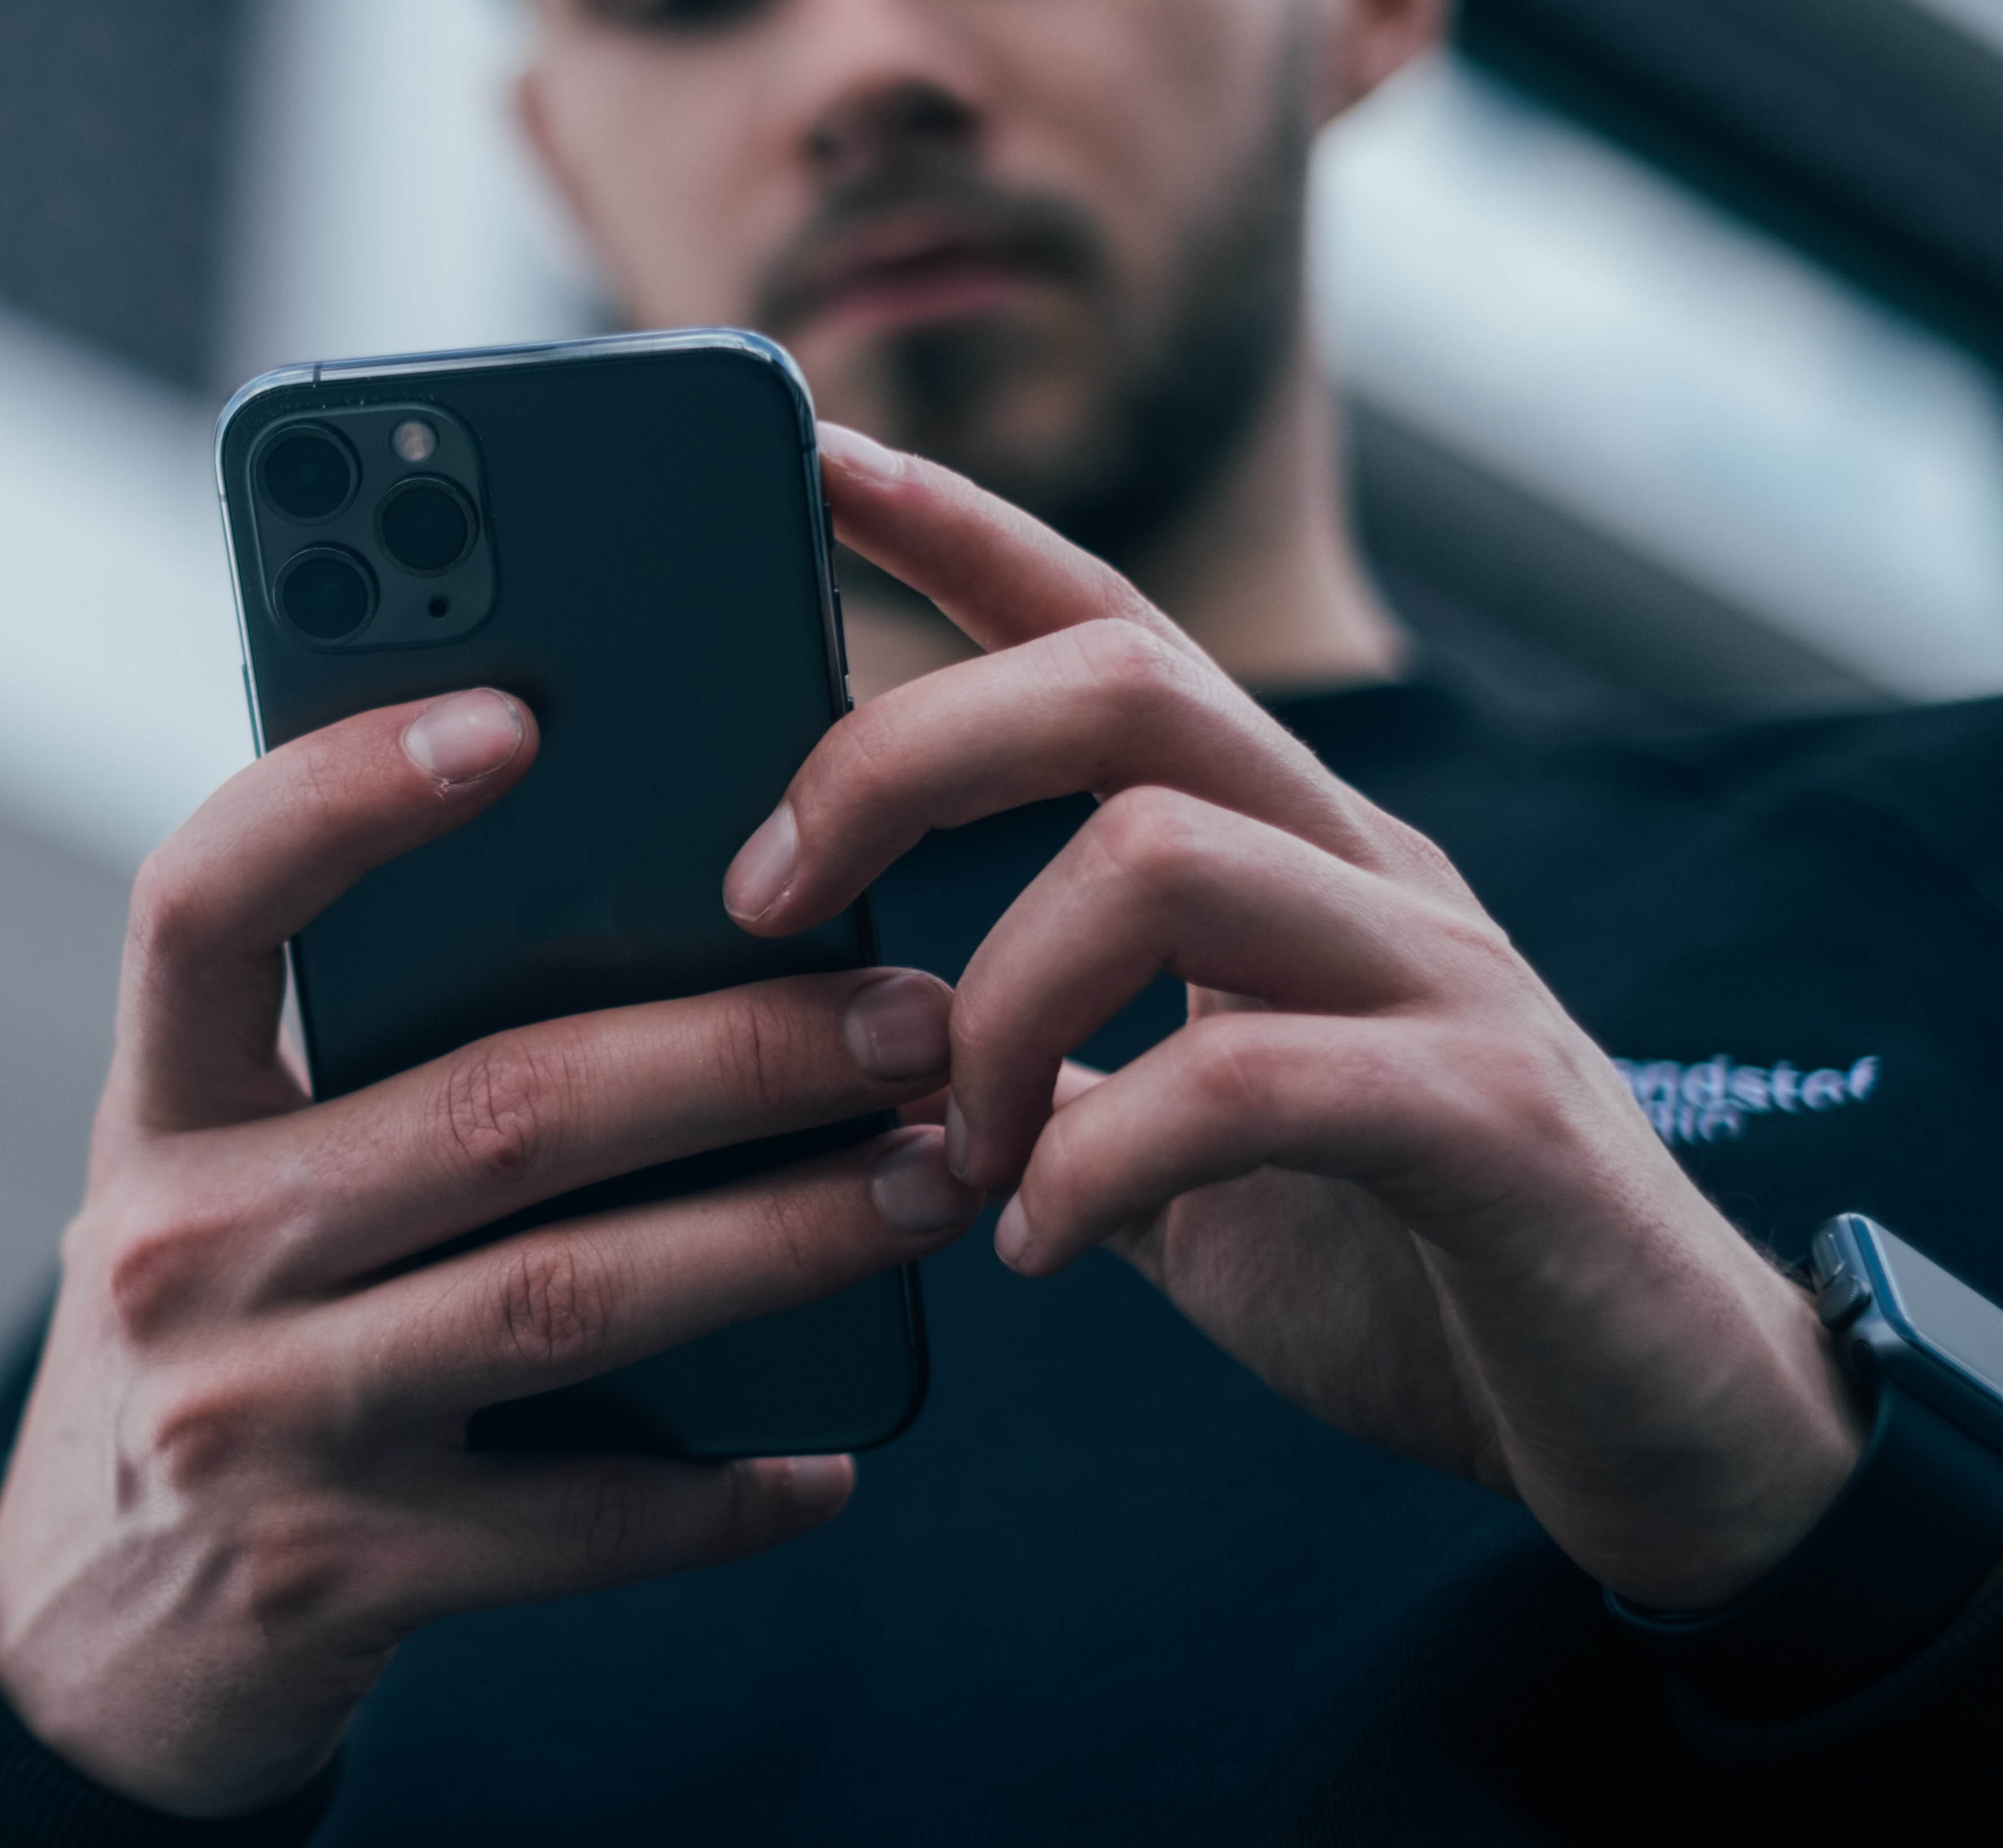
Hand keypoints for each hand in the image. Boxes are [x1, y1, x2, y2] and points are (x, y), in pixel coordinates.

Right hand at [0, 689, 981, 1816]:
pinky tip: (826, 1456)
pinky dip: (720, 1492)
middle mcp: (182, 1251)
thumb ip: (354, 1072)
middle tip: (909, 1014)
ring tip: (928, 1178)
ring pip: (567, 1298)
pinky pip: (576, 1527)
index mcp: (156, 1115)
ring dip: (779, 1235)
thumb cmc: (213, 1343)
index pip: (203, 902)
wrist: (84, 1641)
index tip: (512, 716)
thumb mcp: (222, 1185)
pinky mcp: (337, 1574)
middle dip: (732, 1049)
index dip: (340, 796)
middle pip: (491, 1108)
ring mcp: (254, 1420)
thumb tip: (649, 925)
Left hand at [722, 424, 1861, 1611]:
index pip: (1112, 630)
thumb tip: (885, 1060)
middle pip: (1118, 683)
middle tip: (761, 894)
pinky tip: (1041, 1246)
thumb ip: (1065, 1085)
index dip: (961, 534)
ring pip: (1161, 854)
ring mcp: (1442, 982)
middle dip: (901, 757)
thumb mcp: (1188, 1160)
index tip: (815, 460)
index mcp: (1286, 857)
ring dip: (993, 1008)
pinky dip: (1096, 1164)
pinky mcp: (1495, 1123)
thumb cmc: (1413, 1279)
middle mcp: (1367, 873)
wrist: (1666, 1425)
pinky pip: (1248, 1080)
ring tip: (950, 1152)